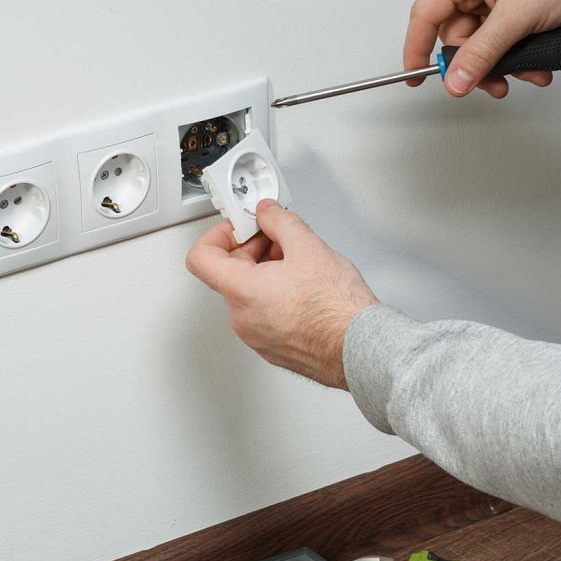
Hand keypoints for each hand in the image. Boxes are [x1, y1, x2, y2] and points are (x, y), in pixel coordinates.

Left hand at [185, 200, 377, 389]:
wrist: (359, 348)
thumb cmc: (337, 310)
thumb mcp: (308, 247)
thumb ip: (279, 221)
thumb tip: (267, 213)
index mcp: (242, 292)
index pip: (201, 258)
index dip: (218, 235)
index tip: (240, 227)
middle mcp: (242, 318)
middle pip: (229, 274)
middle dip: (252, 250)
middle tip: (279, 237)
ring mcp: (256, 336)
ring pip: (248, 295)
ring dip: (266, 273)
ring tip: (299, 264)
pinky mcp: (273, 348)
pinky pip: (262, 315)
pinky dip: (275, 296)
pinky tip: (303, 288)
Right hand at [405, 0, 560, 97]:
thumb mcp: (519, 16)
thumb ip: (484, 52)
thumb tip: (456, 81)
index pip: (426, 15)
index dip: (417, 48)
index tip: (416, 78)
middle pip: (457, 37)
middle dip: (477, 66)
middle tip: (491, 83)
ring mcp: (497, 1)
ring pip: (483, 46)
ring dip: (504, 67)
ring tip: (526, 73)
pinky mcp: (516, 13)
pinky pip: (505, 44)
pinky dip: (520, 59)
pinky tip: (538, 65)